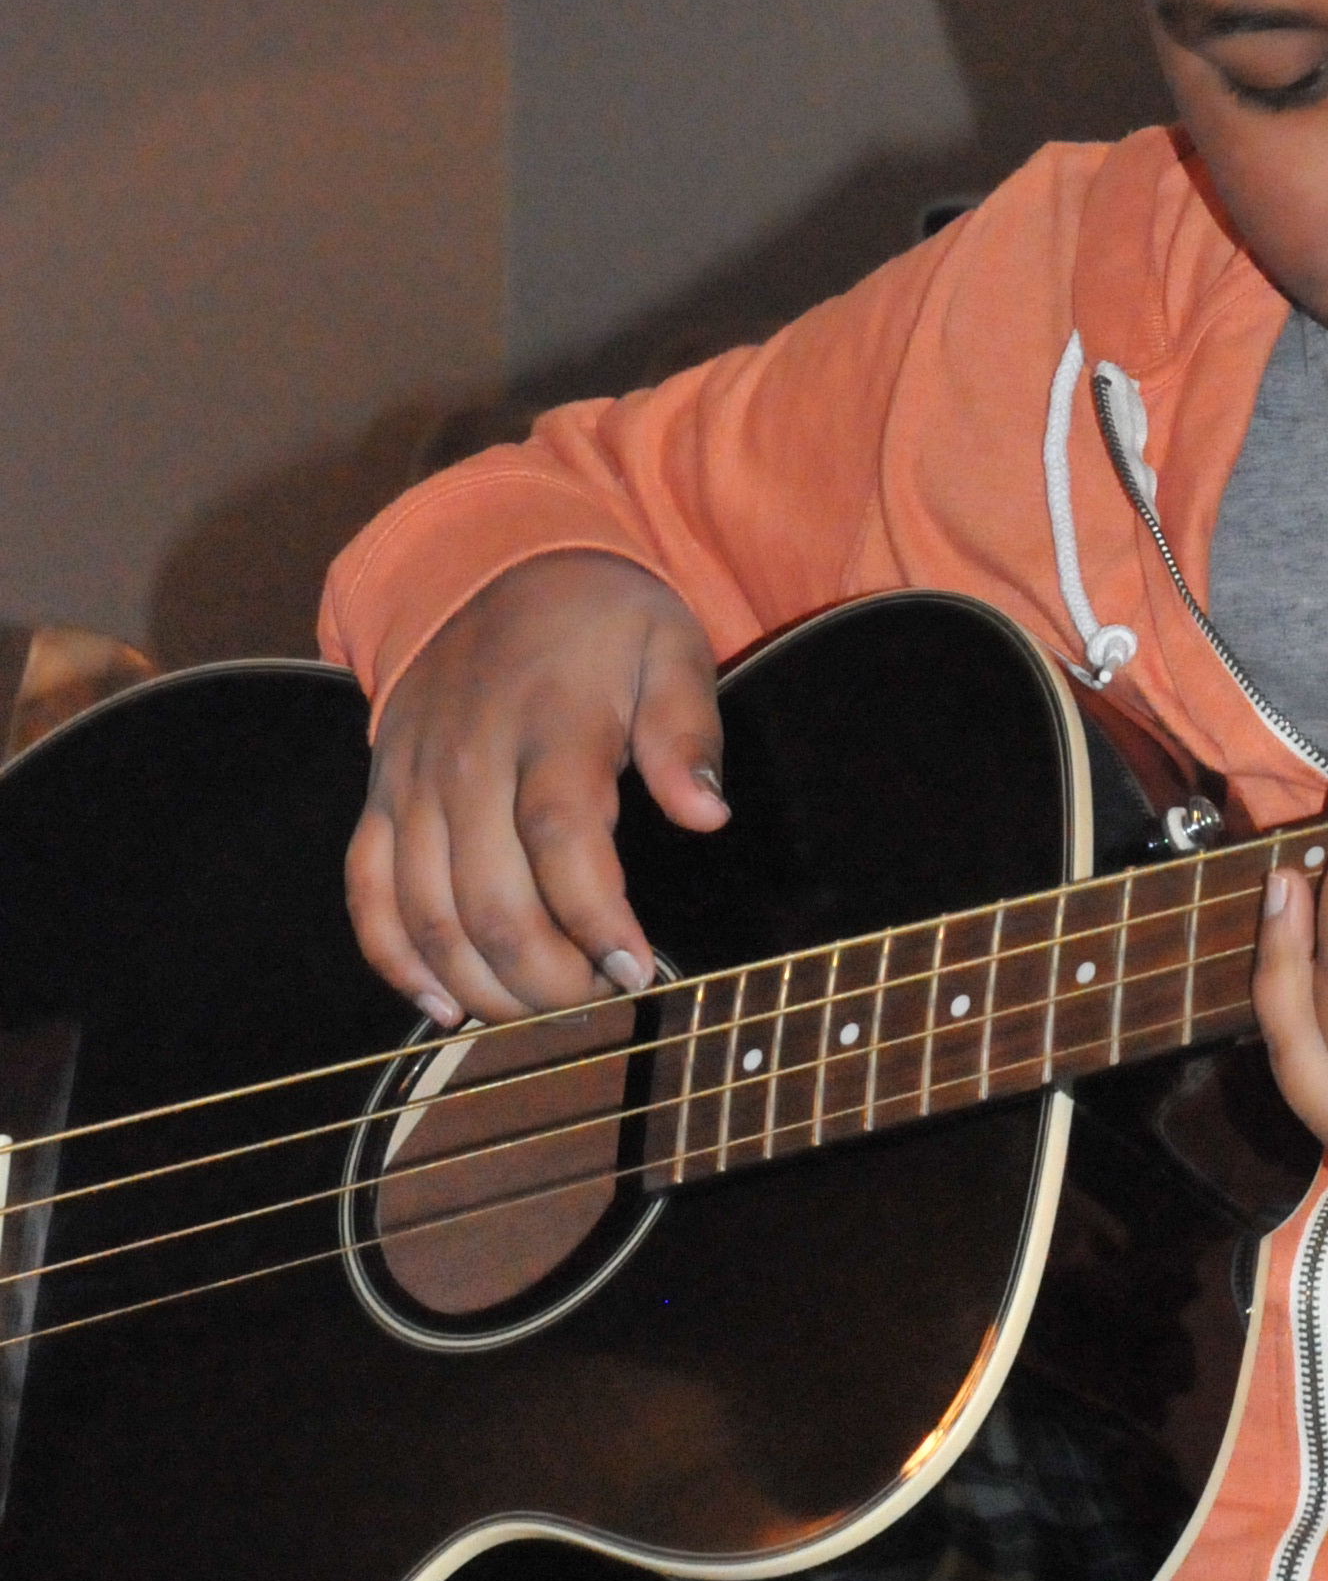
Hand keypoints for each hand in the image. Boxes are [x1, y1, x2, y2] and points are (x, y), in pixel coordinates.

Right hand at [345, 551, 726, 1025]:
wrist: (491, 565)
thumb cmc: (599, 620)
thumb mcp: (669, 648)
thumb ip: (686, 733)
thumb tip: (706, 813)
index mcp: (548, 721)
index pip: (559, 837)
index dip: (593, 916)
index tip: (634, 970)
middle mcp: (466, 758)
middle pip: (488, 896)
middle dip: (544, 975)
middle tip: (599, 1001)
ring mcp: (413, 782)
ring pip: (426, 911)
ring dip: (482, 983)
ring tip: (543, 1015)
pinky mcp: (382, 798)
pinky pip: (368, 893)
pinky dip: (397, 960)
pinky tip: (447, 1006)